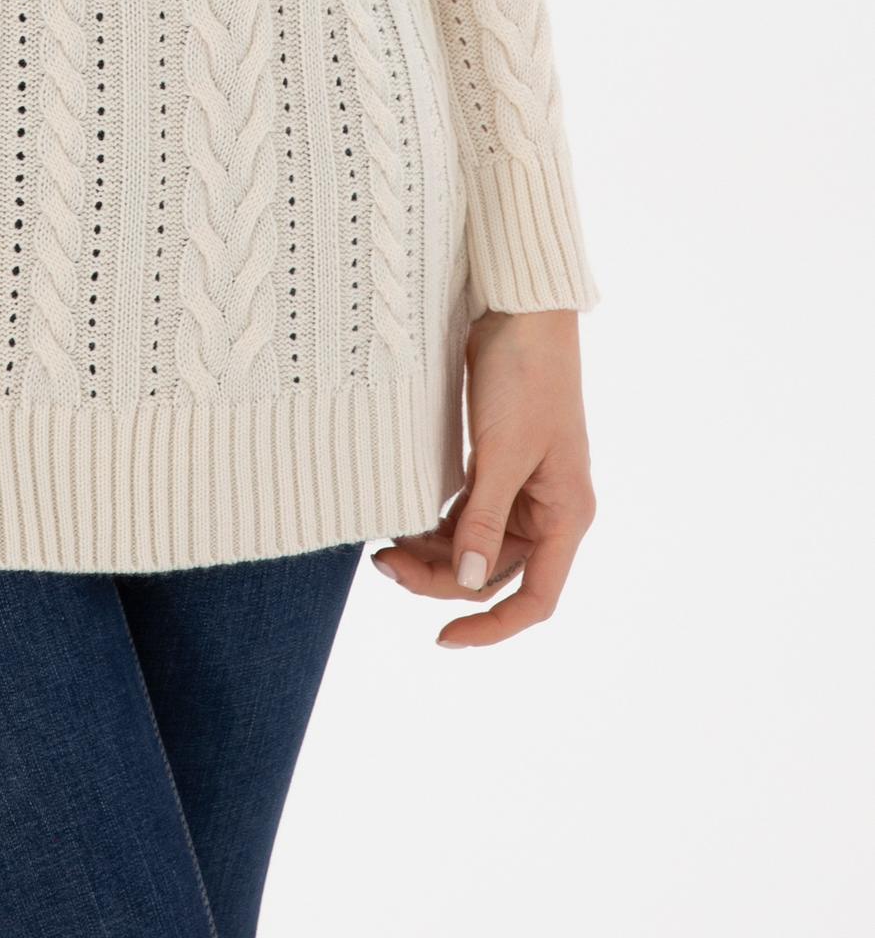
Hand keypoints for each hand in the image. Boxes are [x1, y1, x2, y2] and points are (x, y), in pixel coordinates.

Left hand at [371, 308, 594, 648]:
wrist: (520, 310)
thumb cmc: (525, 376)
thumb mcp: (502, 452)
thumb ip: (483, 519)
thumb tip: (466, 583)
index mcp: (566, 515)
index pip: (536, 598)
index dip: (492, 627)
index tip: (442, 638)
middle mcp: (549, 509)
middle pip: (494, 572)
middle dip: (441, 579)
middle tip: (383, 564)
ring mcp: (523, 487)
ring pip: (475, 545)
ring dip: (433, 553)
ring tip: (382, 548)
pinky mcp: (498, 465)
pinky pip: (467, 514)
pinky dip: (436, 524)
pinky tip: (402, 523)